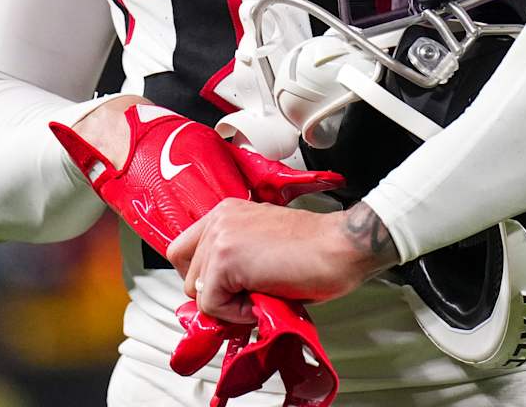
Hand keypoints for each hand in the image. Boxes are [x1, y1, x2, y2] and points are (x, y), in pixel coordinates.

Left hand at [167, 200, 399, 324]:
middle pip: (186, 274)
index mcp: (227, 213)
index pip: (184, 252)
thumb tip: (216, 298)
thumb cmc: (316, 250)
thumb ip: (235, 266)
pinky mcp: (226, 258)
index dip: (203, 280)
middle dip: (214, 296)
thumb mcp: (263, 249)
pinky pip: (212, 303)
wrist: (341, 246)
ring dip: (228, 305)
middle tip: (245, 301)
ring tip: (261, 297)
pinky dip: (237, 313)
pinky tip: (264, 299)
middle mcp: (219, 219)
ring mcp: (220, 236)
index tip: (226, 293)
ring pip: (197, 291)